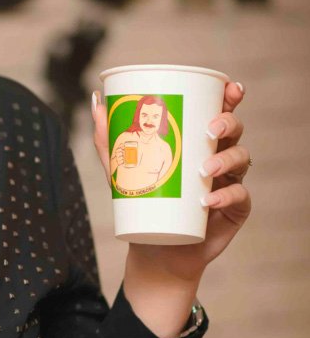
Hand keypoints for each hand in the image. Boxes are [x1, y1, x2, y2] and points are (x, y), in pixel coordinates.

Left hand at [92, 80, 251, 282]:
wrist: (154, 249)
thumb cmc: (143, 203)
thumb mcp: (121, 170)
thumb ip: (109, 139)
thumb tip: (97, 101)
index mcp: (197, 140)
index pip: (219, 111)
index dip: (230, 96)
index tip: (231, 87)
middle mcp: (218, 156)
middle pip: (235, 130)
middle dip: (229, 123)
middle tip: (210, 130)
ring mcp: (229, 182)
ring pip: (240, 159)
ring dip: (226, 159)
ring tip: (205, 169)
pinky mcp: (234, 209)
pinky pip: (239, 197)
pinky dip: (226, 196)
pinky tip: (209, 201)